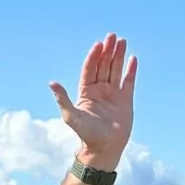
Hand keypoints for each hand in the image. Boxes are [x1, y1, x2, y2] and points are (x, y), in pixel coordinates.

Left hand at [49, 33, 136, 172]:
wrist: (104, 148)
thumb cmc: (86, 134)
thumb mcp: (71, 116)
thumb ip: (62, 98)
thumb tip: (51, 83)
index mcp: (86, 92)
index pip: (90, 69)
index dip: (94, 56)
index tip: (99, 44)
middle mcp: (99, 90)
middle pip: (103, 65)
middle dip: (107, 50)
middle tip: (112, 36)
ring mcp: (113, 94)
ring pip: (115, 70)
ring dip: (118, 55)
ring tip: (122, 41)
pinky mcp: (125, 100)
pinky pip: (128, 82)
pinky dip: (130, 70)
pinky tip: (132, 59)